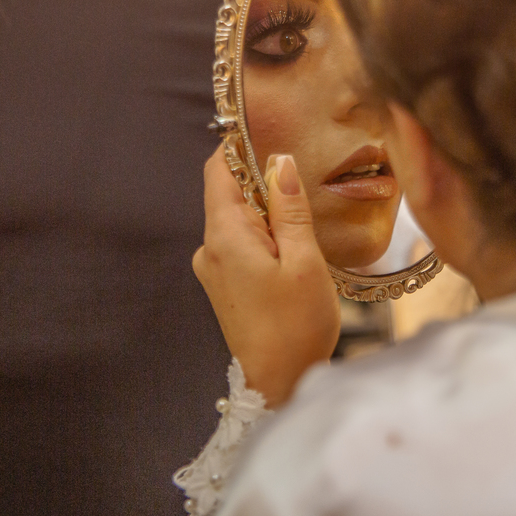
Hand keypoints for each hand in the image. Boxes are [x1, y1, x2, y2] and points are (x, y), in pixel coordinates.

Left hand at [193, 146, 340, 407]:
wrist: (278, 383)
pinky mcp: (225, 284)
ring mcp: (214, 268)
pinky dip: (265, 235)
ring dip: (268, 211)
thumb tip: (280, 162)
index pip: (217, 171)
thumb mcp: (304, 260)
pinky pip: (241, 243)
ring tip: (305, 218)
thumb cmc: (295, 326)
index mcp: (224, 236)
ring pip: (238, 219)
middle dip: (263, 180)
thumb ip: (289, 208)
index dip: (239, 147)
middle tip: (303, 175)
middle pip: (229, 193)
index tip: (269, 132)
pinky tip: (294, 248)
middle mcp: (210, 248)